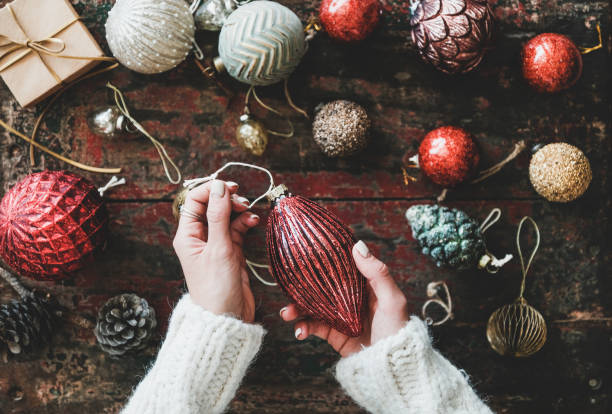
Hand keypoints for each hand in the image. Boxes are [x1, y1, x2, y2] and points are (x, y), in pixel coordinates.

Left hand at [173, 180, 259, 321]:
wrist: (227, 318)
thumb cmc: (217, 288)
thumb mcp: (219, 249)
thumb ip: (219, 216)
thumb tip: (219, 187)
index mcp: (187, 236)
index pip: (195, 201)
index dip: (212, 190)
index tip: (230, 187)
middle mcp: (199, 238)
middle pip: (212, 206)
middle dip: (227, 200)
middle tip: (243, 201)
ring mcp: (216, 245)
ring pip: (226, 216)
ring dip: (239, 211)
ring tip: (250, 213)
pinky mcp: (230, 252)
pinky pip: (237, 229)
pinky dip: (245, 223)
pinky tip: (254, 222)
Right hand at [280, 240, 408, 356]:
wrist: (391, 367)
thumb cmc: (397, 331)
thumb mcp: (392, 299)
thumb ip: (377, 273)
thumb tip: (357, 245)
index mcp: (365, 285)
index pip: (342, 266)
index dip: (325, 258)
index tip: (307, 250)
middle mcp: (350, 298)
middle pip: (321, 285)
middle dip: (302, 285)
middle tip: (287, 284)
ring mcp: (340, 315)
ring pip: (312, 305)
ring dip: (297, 308)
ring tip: (287, 313)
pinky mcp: (334, 334)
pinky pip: (313, 326)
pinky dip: (303, 327)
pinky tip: (300, 331)